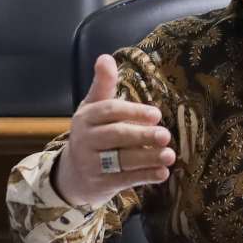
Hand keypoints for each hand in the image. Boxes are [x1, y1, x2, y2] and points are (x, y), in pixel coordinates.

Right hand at [53, 55, 176, 205]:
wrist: (71, 175)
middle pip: (116, 136)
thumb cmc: (91, 134)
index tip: (157, 114)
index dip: (133, 112)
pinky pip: (124, 180)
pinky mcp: (100, 185)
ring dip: (148, 158)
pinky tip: (163, 173)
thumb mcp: (93, 108)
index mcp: (86, 117)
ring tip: (170, 155)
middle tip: (166, 135)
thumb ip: (103, 85)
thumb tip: (105, 57)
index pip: (109, 111)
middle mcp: (85, 139)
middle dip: (142, 136)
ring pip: (122, 160)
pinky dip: (144, 177)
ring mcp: (90, 164)